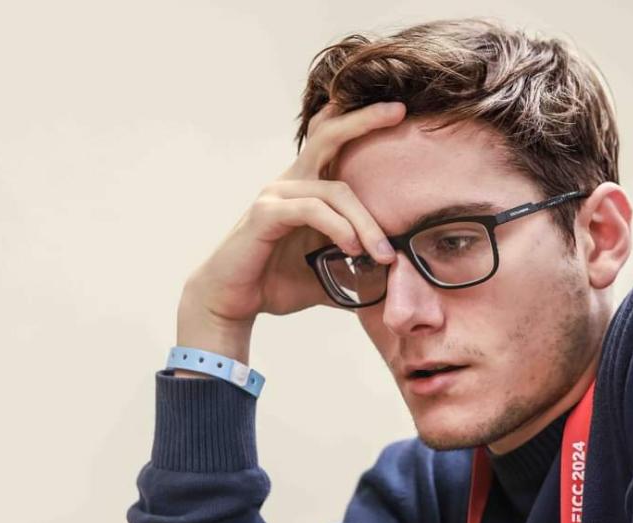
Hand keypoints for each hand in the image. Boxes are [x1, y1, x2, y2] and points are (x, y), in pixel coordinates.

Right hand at [176, 101, 405, 364]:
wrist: (233, 302)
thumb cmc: (278, 282)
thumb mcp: (328, 273)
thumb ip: (359, 268)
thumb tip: (399, 274)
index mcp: (306, 187)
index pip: (332, 140)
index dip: (360, 119)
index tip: (398, 109)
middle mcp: (290, 181)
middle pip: (329, 136)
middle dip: (364, 120)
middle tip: (399, 111)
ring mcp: (275, 194)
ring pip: (335, 191)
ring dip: (365, 222)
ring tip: (382, 253)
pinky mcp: (264, 214)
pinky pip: (311, 210)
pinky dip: (337, 227)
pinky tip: (352, 248)